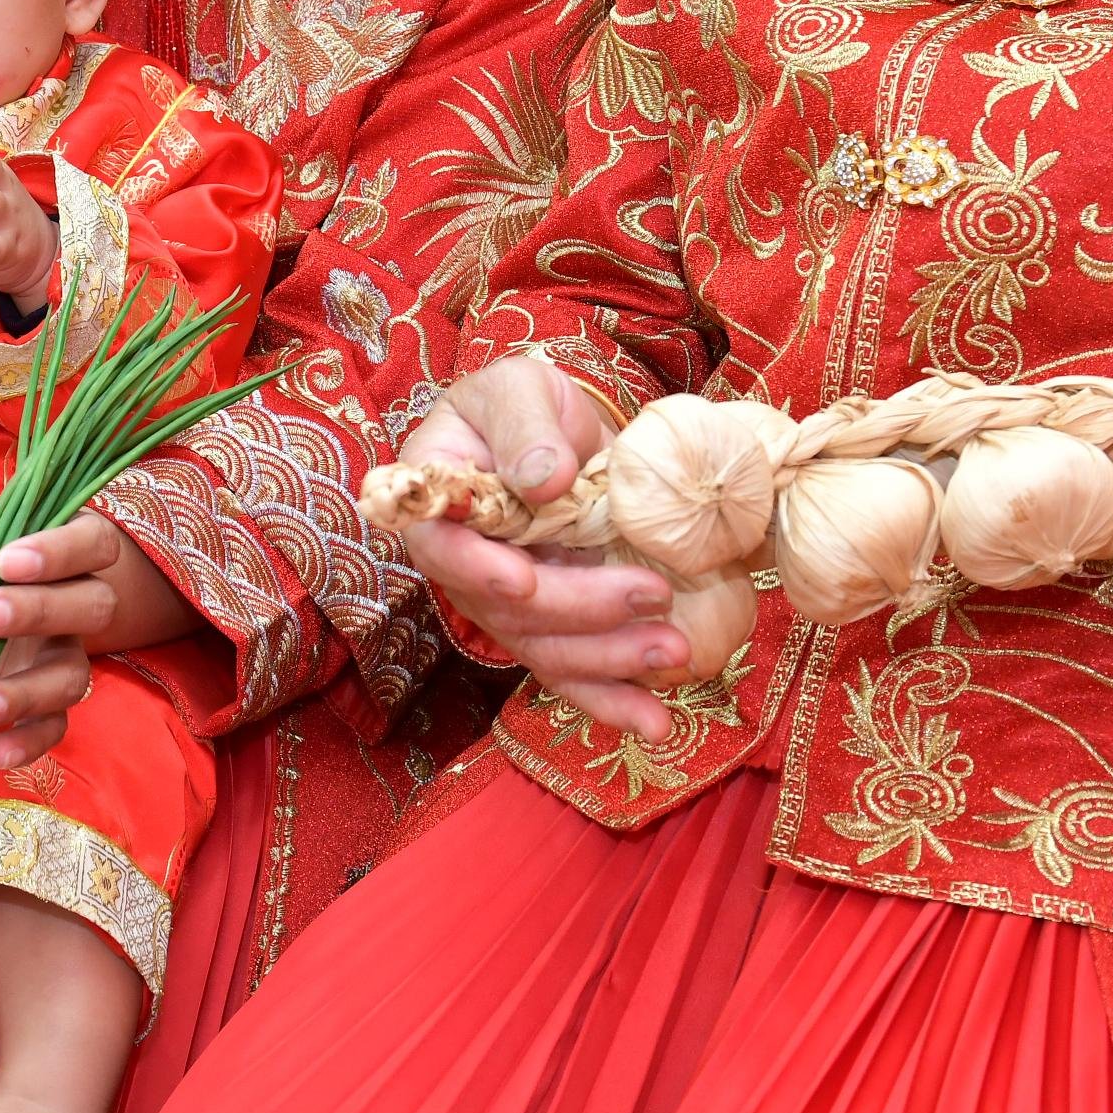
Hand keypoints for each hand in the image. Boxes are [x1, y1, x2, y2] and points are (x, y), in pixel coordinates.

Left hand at [0, 511, 193, 770]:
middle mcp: (75, 603)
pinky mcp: (48, 705)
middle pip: (94, 605)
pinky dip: (29, 741)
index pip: (90, 541)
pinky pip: (55, 726)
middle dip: (36, 611)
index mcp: (58, 553)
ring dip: (24, 692)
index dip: (59, 551)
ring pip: (74, 675)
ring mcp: (64, 657)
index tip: (6, 561)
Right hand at [390, 357, 682, 737]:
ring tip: (675, 654)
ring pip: (546, 650)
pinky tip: (652, 722)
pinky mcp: (549, 626)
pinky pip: (572, 671)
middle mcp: (463, 567)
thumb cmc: (522, 404)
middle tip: (654, 599)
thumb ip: (526, 428)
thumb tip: (545, 478)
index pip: (442, 547)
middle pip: (508, 610)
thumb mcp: (518, 389)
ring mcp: (506, 605)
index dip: (477, 571)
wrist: (552, 435)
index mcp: (436, 506)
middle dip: (582, 614)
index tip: (522, 581)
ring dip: (609, 663)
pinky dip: (612, 700)